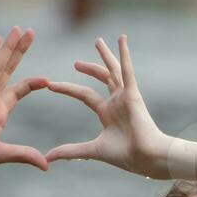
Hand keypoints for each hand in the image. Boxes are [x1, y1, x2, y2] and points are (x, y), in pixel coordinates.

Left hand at [45, 36, 170, 177]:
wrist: (147, 158)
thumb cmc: (127, 156)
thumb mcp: (92, 151)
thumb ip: (71, 151)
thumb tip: (48, 158)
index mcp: (108, 113)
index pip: (85, 95)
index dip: (69, 89)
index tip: (51, 85)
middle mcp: (117, 102)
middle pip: (102, 79)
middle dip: (89, 68)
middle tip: (75, 62)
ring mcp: (126, 97)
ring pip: (113, 70)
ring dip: (106, 55)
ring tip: (98, 41)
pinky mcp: (133, 94)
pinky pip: (127, 70)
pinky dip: (124, 54)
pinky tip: (121, 39)